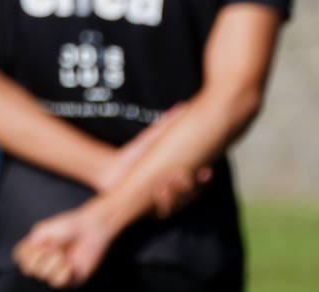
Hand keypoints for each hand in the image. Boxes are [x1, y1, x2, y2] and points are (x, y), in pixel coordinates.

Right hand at [14, 204, 115, 288]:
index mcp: (35, 249)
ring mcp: (55, 273)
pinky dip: (63, 271)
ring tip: (63, 254)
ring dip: (53, 262)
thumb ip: (28, 243)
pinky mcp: (69, 281)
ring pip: (44, 276)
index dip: (27, 253)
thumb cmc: (68, 226)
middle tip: (53, 247)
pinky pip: (58, 282)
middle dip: (41, 256)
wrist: (90, 229)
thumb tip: (22, 258)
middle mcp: (43, 262)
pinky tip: (70, 263)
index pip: (19, 259)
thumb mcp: (42, 229)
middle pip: (29, 270)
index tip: (38, 243)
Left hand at [96, 106, 210, 215]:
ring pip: (179, 204)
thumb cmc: (134, 153)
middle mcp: (174, 192)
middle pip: (192, 196)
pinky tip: (161, 190)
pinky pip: (162, 211)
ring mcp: (162, 203)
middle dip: (192, 187)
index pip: (200, 182)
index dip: (205, 179)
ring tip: (170, 182)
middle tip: (190, 176)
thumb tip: (183, 106)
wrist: (109, 169)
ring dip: (178, 195)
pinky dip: (164, 203)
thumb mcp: (153, 139)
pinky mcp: (149, 210)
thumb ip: (168, 125)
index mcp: (179, 176)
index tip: (208, 171)